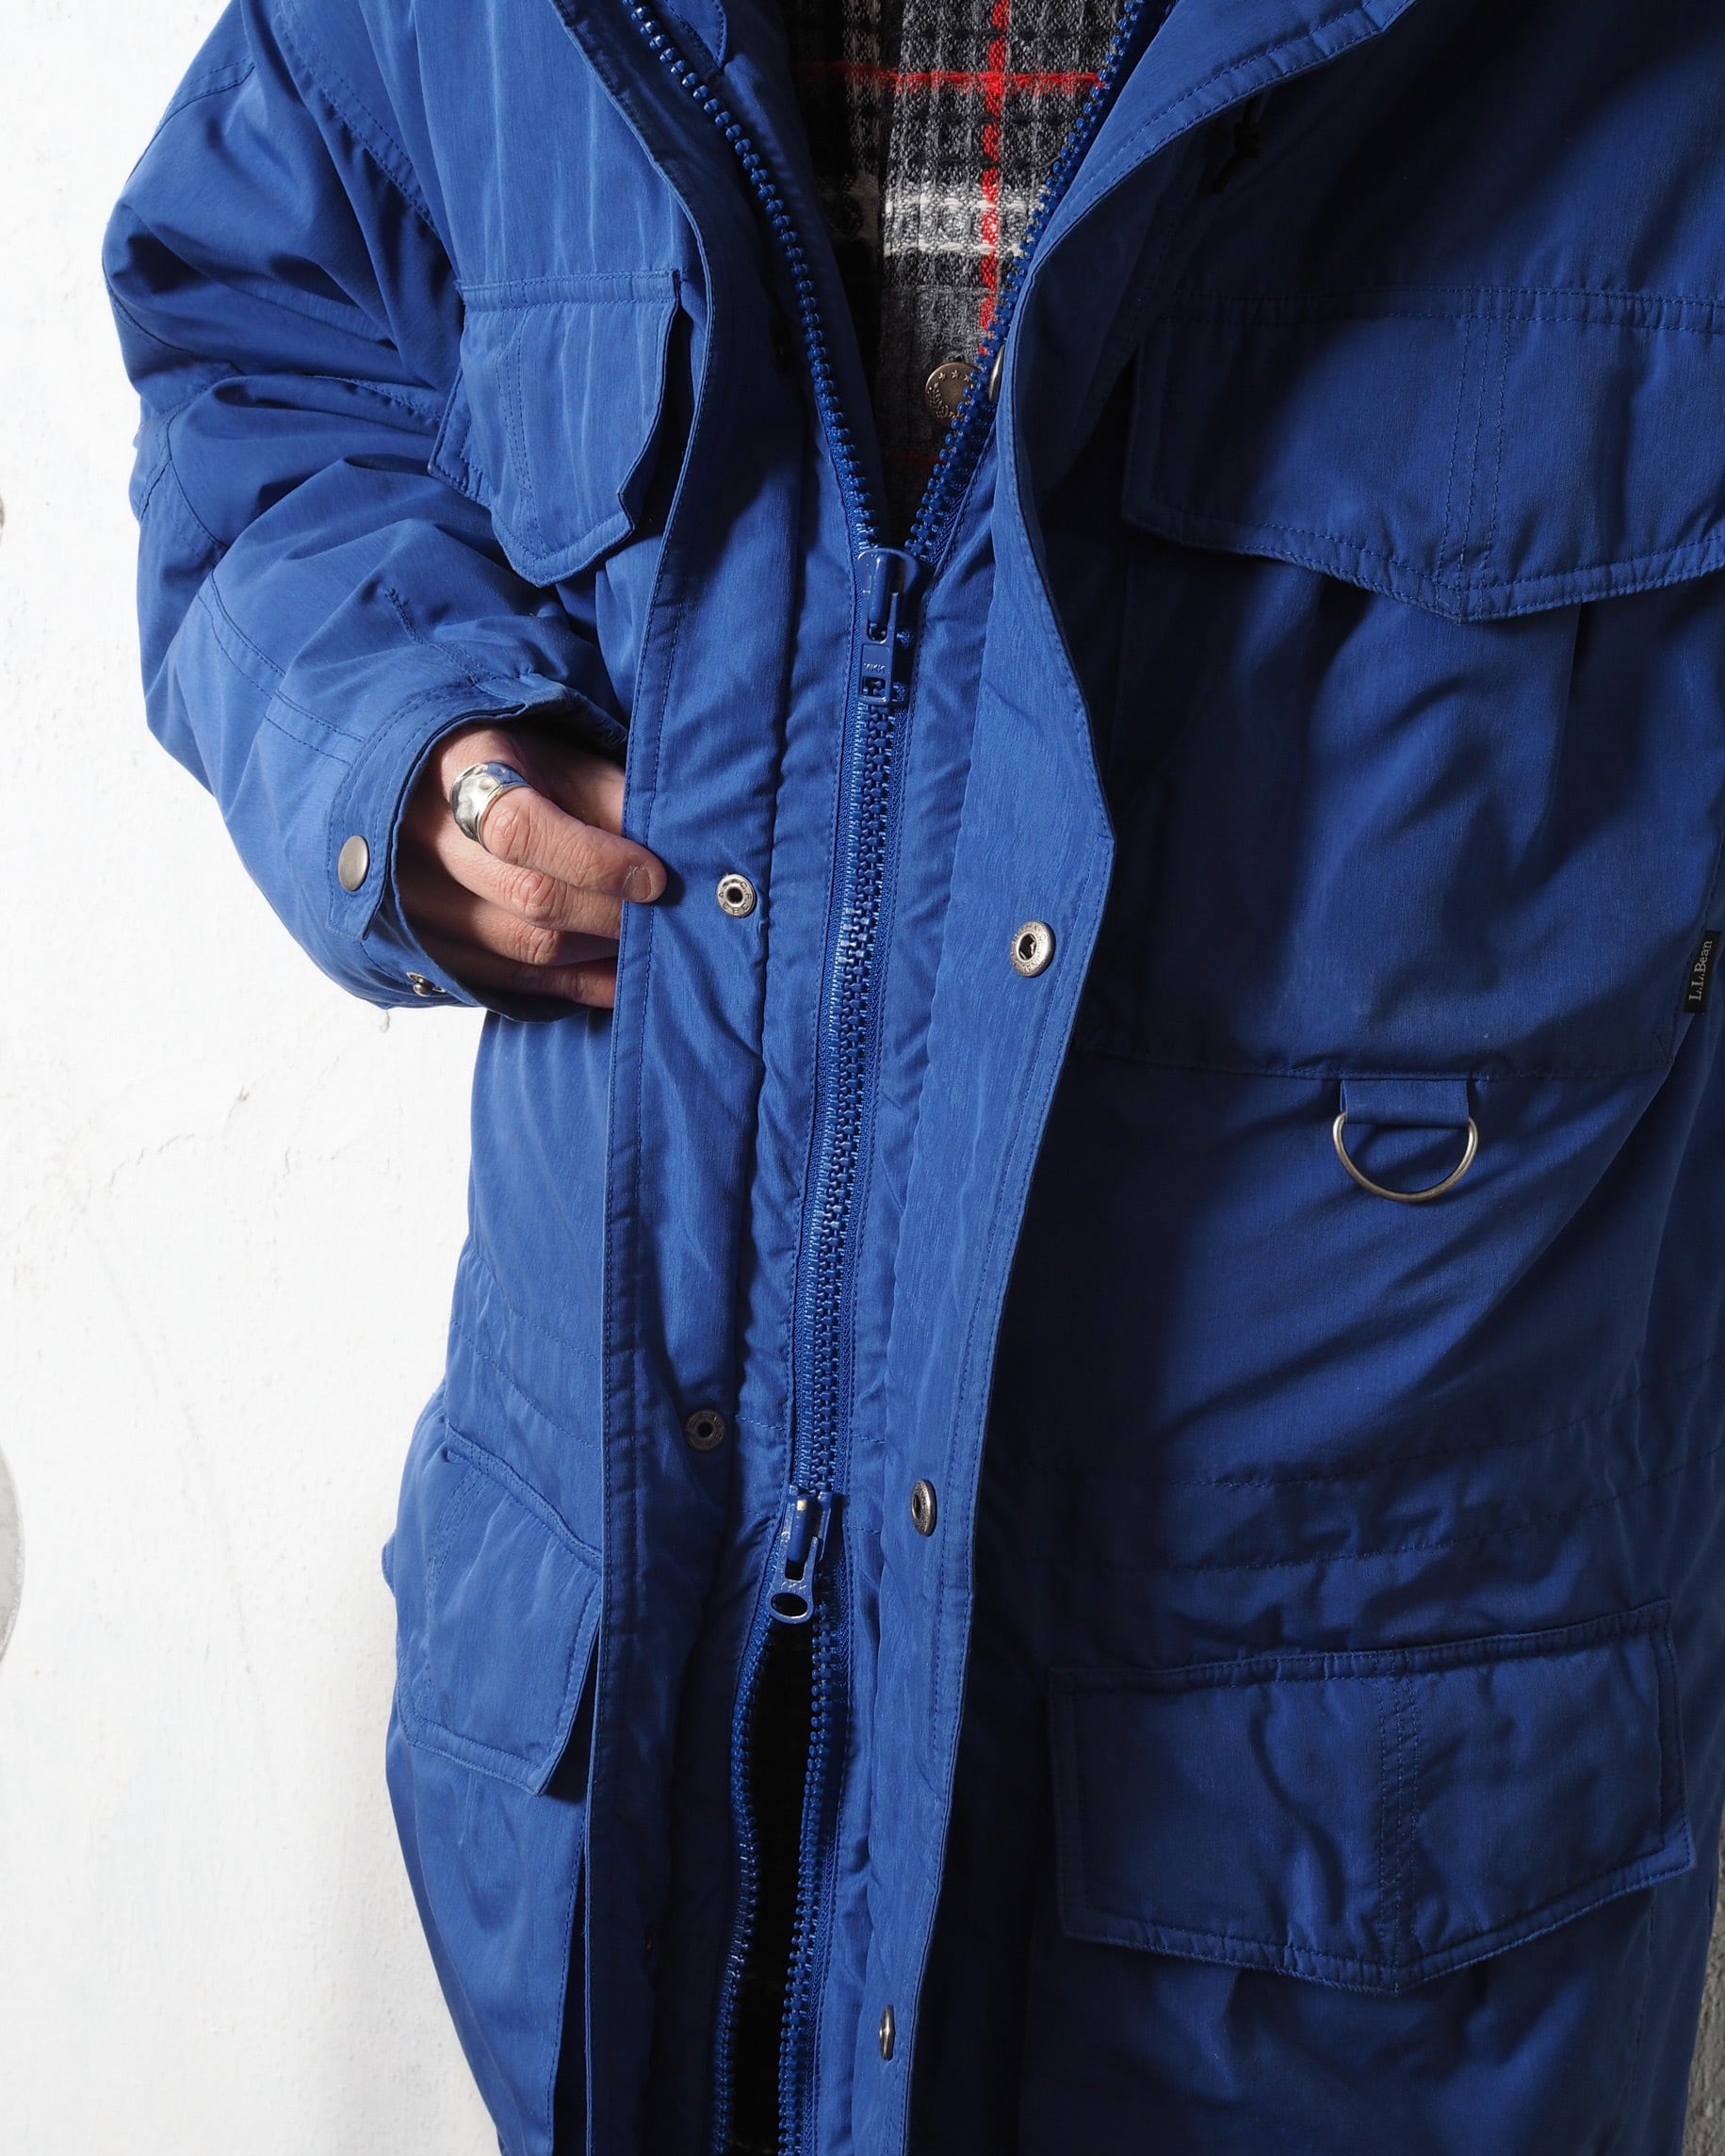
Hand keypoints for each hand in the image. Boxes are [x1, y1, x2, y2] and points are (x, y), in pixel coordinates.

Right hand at [398, 721, 664, 1008]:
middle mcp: (419, 840)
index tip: (652, 876)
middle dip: (612, 913)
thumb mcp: (556, 754)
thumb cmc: (507, 764)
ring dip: (600, 949)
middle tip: (664, 913)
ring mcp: (416, 903)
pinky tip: (620, 975)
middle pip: (529, 898)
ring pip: (527, 949)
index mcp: (453, 770)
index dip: (594, 861)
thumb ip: (609, 797)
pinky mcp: (434, 949)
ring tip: (645, 934)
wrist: (426, 789)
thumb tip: (668, 851)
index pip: (518, 830)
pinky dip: (579, 985)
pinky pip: (515, 982)